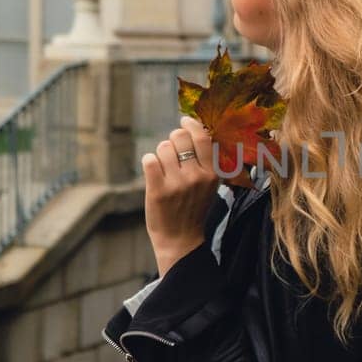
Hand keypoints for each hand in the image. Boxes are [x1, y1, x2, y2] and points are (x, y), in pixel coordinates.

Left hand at [142, 116, 225, 274]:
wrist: (180, 240)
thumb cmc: (193, 208)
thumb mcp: (209, 186)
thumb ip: (205, 161)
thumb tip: (195, 130)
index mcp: (212, 174)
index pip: (202, 138)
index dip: (191, 125)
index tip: (184, 121)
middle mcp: (196, 177)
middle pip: (179, 137)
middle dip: (172, 140)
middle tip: (172, 152)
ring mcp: (177, 184)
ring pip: (162, 147)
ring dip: (160, 154)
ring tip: (164, 169)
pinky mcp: (158, 190)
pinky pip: (149, 159)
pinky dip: (149, 162)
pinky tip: (154, 174)